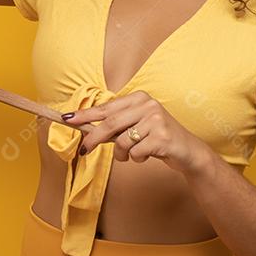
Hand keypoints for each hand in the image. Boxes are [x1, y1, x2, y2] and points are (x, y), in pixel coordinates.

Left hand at [65, 91, 210, 176]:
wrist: (187, 151)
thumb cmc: (157, 138)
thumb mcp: (137, 126)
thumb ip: (116, 125)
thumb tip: (87, 129)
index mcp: (139, 98)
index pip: (107, 108)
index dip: (86, 115)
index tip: (67, 118)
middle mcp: (148, 105)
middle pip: (110, 124)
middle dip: (95, 139)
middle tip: (84, 150)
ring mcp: (156, 120)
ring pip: (122, 142)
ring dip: (124, 154)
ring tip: (134, 154)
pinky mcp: (162, 137)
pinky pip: (135, 152)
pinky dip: (138, 158)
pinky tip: (149, 154)